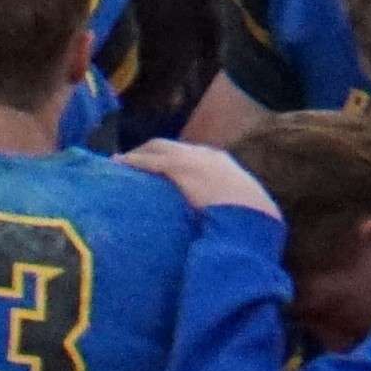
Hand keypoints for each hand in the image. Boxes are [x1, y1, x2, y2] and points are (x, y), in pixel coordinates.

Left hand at [124, 137, 278, 218]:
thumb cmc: (248, 221)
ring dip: (137, 154)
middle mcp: (205, 155)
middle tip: (130, 162)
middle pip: (170, 146)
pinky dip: (133, 161)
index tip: (157, 167)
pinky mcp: (179, 167)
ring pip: (157, 149)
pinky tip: (118, 164)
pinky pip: (149, 161)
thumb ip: (222, 209)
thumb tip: (213, 223)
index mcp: (222, 163)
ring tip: (119, 163)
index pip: (190, 155)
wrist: (252, 217)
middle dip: (149, 151)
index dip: (170, 159)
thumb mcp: (238, 209)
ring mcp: (192, 158)